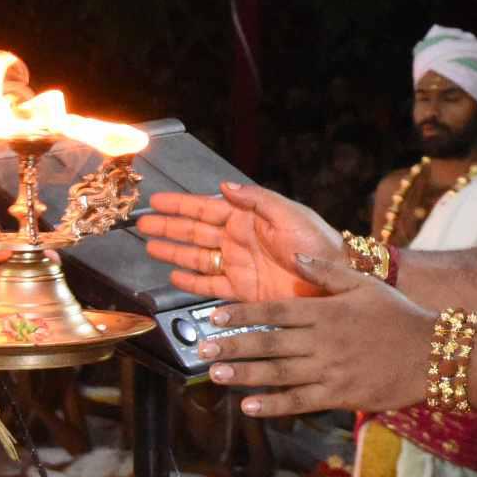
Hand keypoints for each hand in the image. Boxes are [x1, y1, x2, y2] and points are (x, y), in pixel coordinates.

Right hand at [137, 183, 339, 302]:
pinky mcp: (242, 291)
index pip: (206, 208)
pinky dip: (191, 280)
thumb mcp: (288, 214)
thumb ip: (255, 199)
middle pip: (194, 232)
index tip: (156, 201)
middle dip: (168, 227)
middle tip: (142, 225)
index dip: (180, 205)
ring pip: (197, 257)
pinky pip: (209, 284)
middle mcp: (239, 241)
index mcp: (248, 218)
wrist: (334, 281)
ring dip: (173, 251)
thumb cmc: (317, 243)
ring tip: (151, 246)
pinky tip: (175, 274)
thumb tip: (225, 185)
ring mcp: (238, 266)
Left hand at [195, 246, 437, 419]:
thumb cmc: (399, 316)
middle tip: (204, 349)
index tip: (213, 316)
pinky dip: (273, 405)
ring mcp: (330, 370)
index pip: (274, 309)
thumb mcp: (365, 285)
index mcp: (326, 310)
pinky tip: (249, 406)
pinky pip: (300, 401)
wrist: (433, 354)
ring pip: (278, 372)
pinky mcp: (339, 395)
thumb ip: (327, 271)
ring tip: (216, 373)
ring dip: (244, 373)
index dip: (241, 312)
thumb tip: (296, 255)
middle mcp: (323, 340)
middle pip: (269, 341)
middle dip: (233, 344)